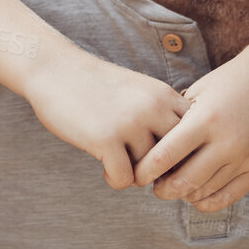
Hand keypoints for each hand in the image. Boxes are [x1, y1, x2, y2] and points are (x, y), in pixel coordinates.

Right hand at [22, 47, 187, 188]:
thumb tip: (179, 158)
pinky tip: (105, 170)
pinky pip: (125, 179)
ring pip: (150, 170)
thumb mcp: (138, 90)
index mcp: (163, 95)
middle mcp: (153, 108)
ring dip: (135, 174)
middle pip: (178, 157)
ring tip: (119, 165)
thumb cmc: (95, 85)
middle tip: (144, 171)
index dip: (183, 153)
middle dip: (163, 170)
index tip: (164, 159)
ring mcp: (130, 123)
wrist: (54, 69)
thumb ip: (161, 115)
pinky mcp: (105, 138)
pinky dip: (115, 180)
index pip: (194, 135)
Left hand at [134, 46, 248, 210]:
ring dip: (184, 194)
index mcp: (205, 120)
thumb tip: (149, 145)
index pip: (165, 157)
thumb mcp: (200, 91)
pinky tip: (196, 195)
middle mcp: (227, 142)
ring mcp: (247, 158)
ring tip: (174, 186)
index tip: (136, 174)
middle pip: (184, 182)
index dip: (145, 171)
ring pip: (205, 192)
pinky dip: (208, 201)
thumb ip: (177, 119)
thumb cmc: (233, 80)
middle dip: (163, 189)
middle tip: (154, 186)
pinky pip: (229, 196)